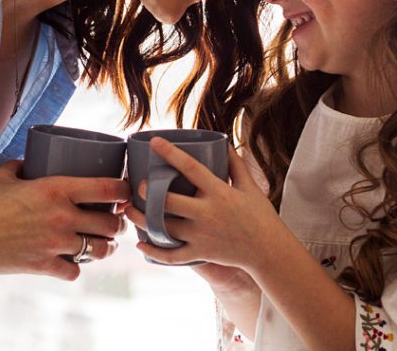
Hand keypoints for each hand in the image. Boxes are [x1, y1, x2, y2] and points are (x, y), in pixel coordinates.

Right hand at [0, 161, 129, 279]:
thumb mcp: (3, 173)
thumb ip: (23, 165)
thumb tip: (31, 162)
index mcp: (56, 189)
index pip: (109, 188)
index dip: (124, 190)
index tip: (125, 191)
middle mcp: (62, 217)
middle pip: (111, 223)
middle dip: (117, 223)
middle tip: (113, 220)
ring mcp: (54, 244)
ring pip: (100, 250)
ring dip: (104, 247)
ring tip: (101, 244)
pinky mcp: (43, 266)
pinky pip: (75, 271)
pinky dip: (75, 267)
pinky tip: (71, 261)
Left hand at [123, 138, 280, 270]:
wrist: (270, 251)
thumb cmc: (260, 216)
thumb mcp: (250, 186)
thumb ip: (236, 164)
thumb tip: (223, 142)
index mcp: (219, 192)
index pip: (190, 167)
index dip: (170, 153)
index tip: (154, 141)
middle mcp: (207, 213)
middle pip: (168, 200)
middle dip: (148, 191)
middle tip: (137, 185)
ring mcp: (201, 235)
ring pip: (163, 227)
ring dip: (141, 219)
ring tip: (127, 210)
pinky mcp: (200, 253)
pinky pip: (171, 255)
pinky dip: (153, 251)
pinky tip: (140, 244)